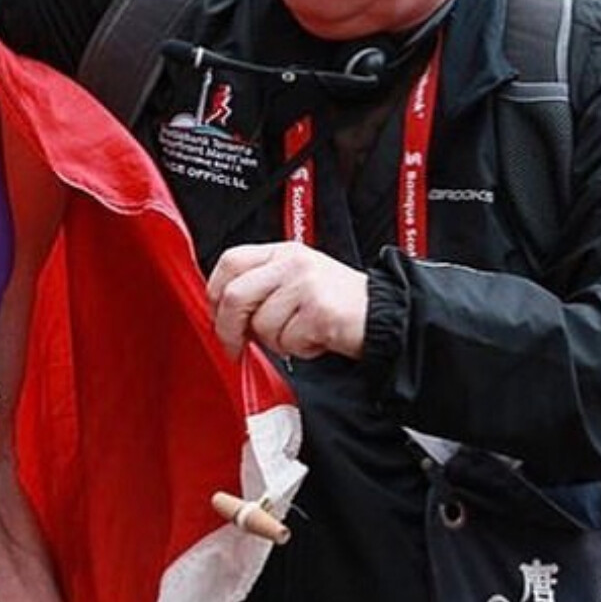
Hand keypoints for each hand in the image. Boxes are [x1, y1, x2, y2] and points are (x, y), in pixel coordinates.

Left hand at [208, 241, 367, 360]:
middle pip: (235, 295)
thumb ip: (261, 288)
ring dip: (276, 342)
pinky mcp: (319, 310)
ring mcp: (306, 284)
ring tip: (300, 334)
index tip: (216, 318)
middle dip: (228, 329)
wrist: (385, 314)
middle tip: (235, 347)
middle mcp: (292, 263)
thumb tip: (221, 313)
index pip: (230, 261)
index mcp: (281, 252)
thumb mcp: (295, 282)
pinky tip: (316, 339)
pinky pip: (287, 340)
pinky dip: (299, 349)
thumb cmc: (337, 304)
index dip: (214, 293)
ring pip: (261, 324)